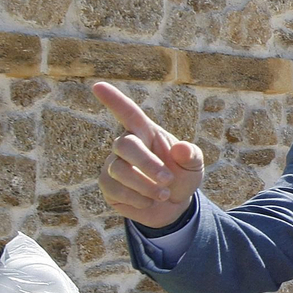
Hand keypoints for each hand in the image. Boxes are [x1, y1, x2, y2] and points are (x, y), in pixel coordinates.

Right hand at [93, 81, 205, 227]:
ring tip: (164, 194)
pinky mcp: (107, 185)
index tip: (98, 86)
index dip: (114, 100)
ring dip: (145, 185)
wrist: (172, 206)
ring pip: (120, 170)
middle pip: (125, 145)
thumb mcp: (194, 167)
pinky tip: (148, 201)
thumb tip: (181, 148)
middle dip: (147, 164)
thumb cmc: (182, 177)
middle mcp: (126, 145)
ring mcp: (114, 164)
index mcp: (146, 132)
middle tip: (168, 180)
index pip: (128, 112)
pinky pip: (115, 189)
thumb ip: (191, 156)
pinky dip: (136, 198)